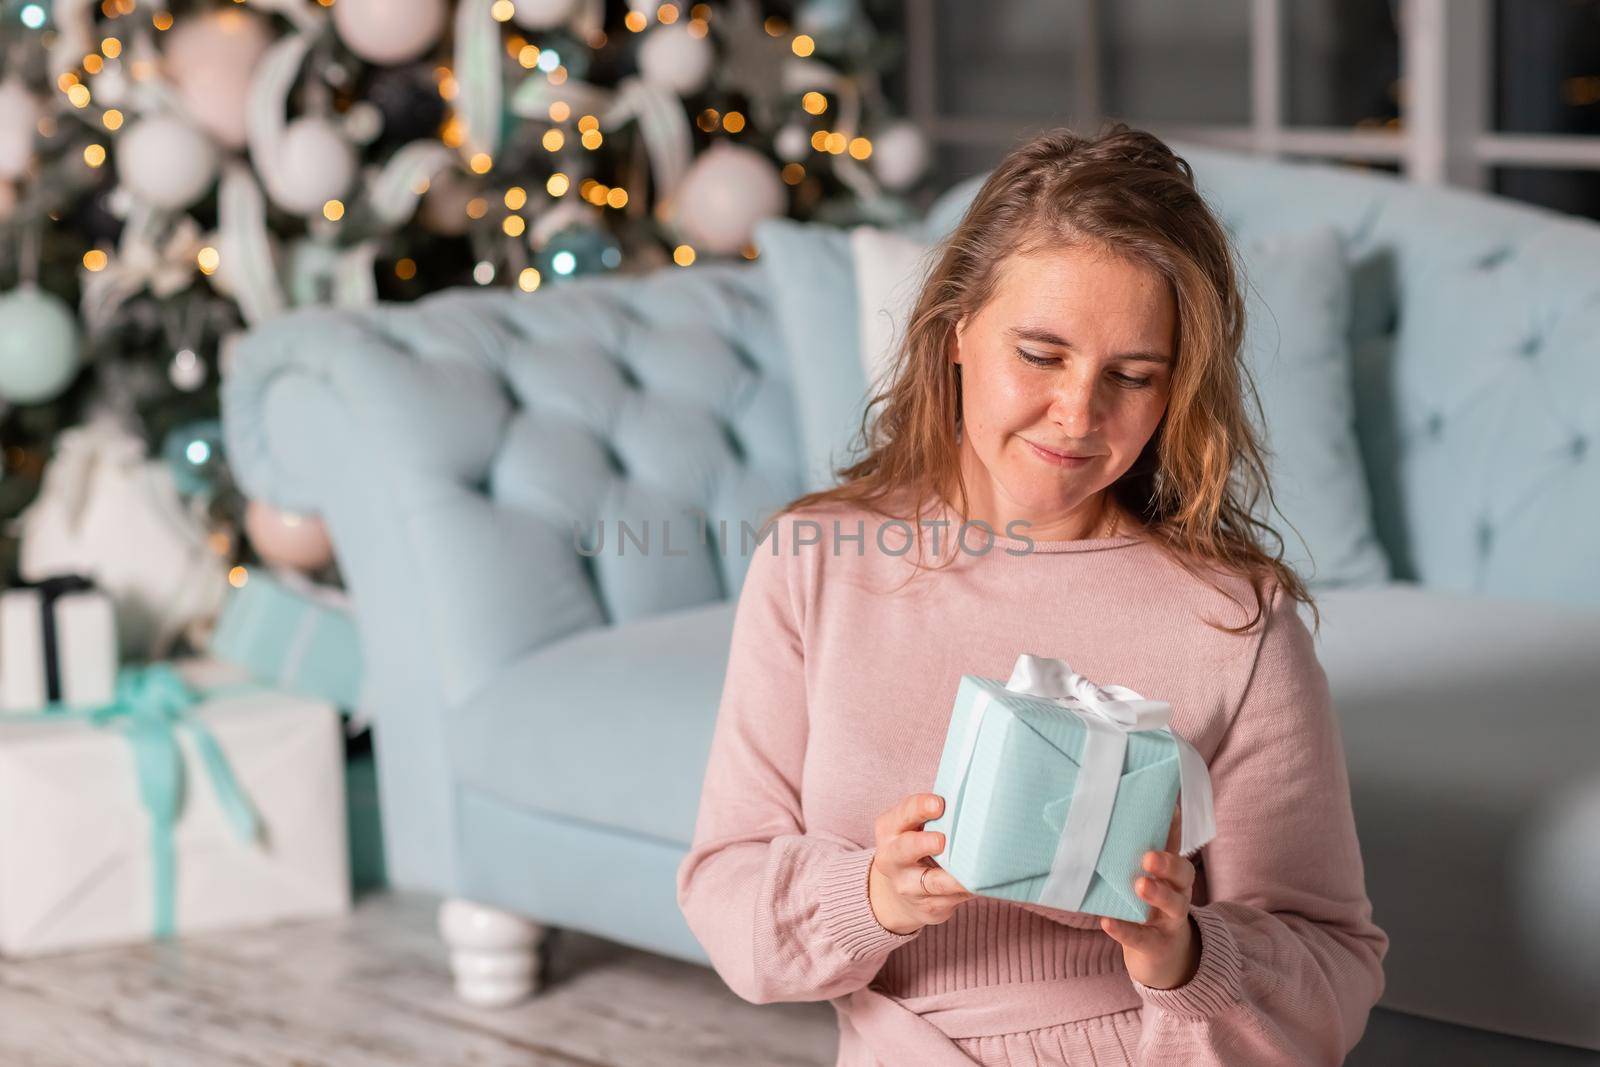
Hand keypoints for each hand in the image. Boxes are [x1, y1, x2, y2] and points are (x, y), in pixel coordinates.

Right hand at [868, 792, 974, 934]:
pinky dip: (966, 891)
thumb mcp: (915, 825)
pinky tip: (980, 884)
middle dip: (924, 843)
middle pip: (905, 848)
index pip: (904, 813)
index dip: (921, 807)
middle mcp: (892, 857)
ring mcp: (908, 885)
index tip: (940, 804)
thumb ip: (936, 815)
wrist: (902, 889)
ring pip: (930, 883)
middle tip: (942, 840)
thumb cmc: (918, 843)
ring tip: (968, 872)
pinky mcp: (928, 906)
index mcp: (890, 828)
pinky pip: (950, 900)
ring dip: (951, 878)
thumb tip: (976, 798)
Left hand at [1100, 804, 1201, 989]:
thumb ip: (1123, 858)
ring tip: (1139, 885)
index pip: (1174, 845)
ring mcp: (1171, 920)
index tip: (1171, 806)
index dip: (1174, 827)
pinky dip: (1125, 930)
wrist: (1162, 958)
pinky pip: (1143, 938)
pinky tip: (1108, 921)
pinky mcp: (1158, 945)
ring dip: (1157, 894)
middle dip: (1168, 863)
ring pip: (1174, 905)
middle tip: (1148, 856)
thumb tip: (1092, 823)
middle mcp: (1177, 892)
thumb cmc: (1144, 908)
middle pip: (1183, 874)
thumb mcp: (1140, 880)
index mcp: (1171, 873)